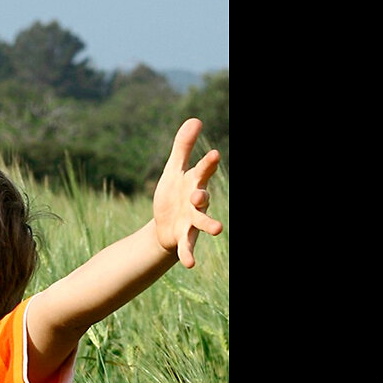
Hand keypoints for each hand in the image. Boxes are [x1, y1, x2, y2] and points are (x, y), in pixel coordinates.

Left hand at [153, 118, 223, 267]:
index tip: (213, 154)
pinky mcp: (184, 237)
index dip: (207, 164)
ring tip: (218, 229)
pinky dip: (189, 254)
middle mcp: (196, 202)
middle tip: (200, 194)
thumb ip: (183, 147)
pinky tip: (190, 264)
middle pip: (203, 197)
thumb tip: (195, 119)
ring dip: (209, 225)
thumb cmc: (173, 194)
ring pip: (202, 222)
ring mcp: (192, 221)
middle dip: (203, 196)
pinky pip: (188, 246)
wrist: (164, 225)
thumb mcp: (173, 170)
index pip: (202, 171)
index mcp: (194, 183)